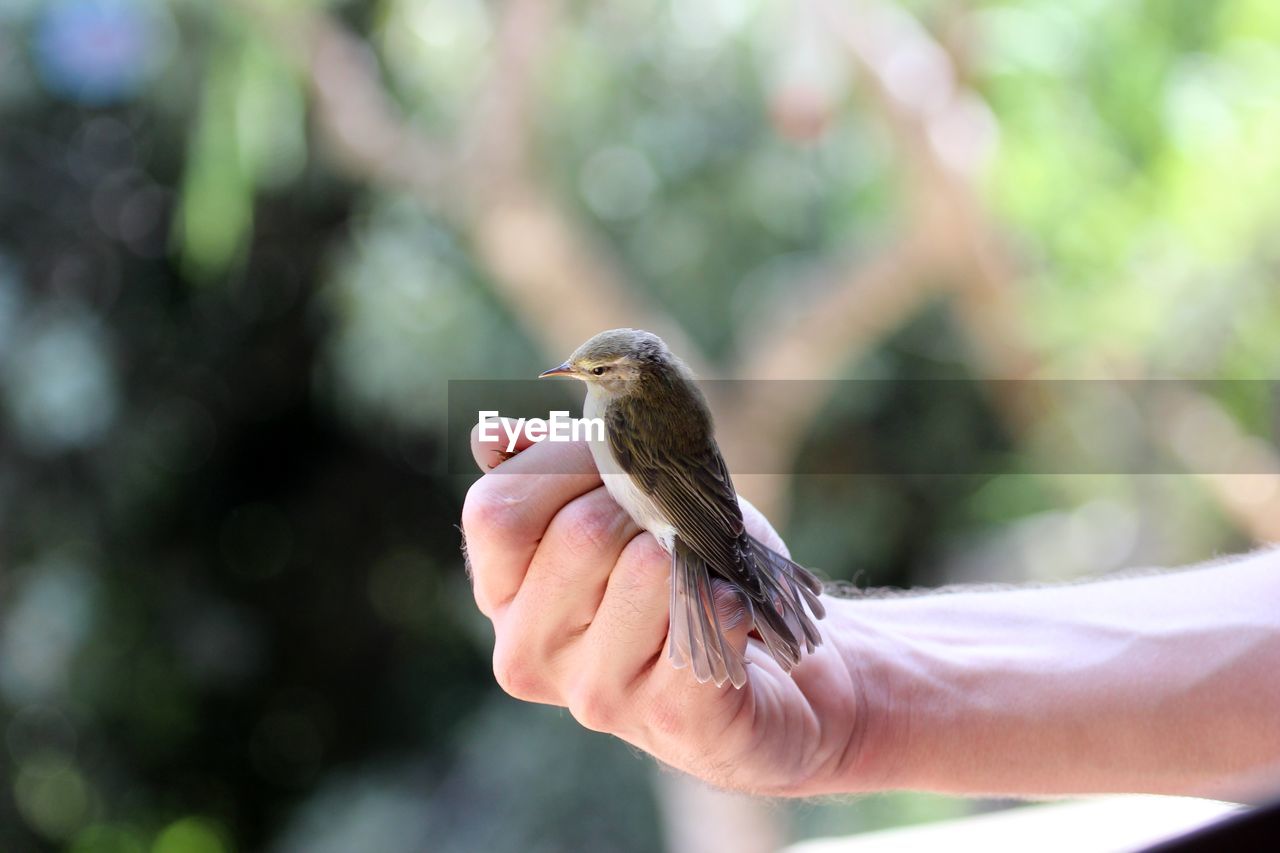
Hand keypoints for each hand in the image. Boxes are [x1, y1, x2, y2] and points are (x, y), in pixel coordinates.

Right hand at [461, 424, 876, 795]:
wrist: (784, 674)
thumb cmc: (691, 572)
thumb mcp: (622, 503)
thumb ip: (558, 466)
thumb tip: (495, 433)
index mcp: (504, 595)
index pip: (496, 510)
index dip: (566, 461)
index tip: (619, 458)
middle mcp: (530, 651)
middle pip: (578, 533)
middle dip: (646, 504)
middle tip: (672, 526)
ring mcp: (594, 694)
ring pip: (645, 570)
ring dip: (691, 555)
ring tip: (701, 577)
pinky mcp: (670, 720)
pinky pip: (706, 618)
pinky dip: (734, 600)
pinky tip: (734, 618)